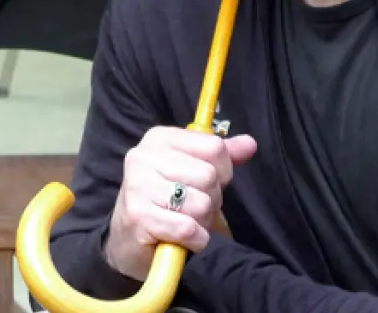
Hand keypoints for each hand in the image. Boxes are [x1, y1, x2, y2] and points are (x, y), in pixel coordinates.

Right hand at [105, 126, 257, 280]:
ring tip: (186, 222)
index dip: (223, 171)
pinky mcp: (137, 216)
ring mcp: (137, 186)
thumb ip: (221, 156)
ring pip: (200, 203)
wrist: (127, 239)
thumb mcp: (192, 170)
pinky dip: (195, 239)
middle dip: (211, 199)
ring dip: (202, 221)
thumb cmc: (165, 201)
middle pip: (209, 176)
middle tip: (193, 208)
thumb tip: (250, 144)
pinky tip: (183, 239)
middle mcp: (143, 156)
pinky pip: (187, 228)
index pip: (215, 147)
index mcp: (159, 138)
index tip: (207, 184)